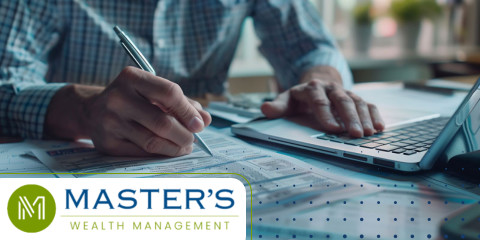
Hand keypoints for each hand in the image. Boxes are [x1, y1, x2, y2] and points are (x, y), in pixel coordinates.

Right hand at [46, 66, 210, 156]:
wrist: (91, 110)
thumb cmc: (132, 99)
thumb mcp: (153, 92)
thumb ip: (181, 103)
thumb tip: (205, 120)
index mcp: (132, 78)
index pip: (169, 93)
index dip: (188, 111)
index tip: (200, 124)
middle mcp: (118, 98)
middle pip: (162, 122)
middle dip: (185, 134)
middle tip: (193, 140)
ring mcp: (110, 122)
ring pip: (153, 141)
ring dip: (175, 147)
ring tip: (184, 146)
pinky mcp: (106, 144)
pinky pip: (141, 153)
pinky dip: (160, 154)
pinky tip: (168, 151)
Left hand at [261, 79, 383, 137]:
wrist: (315, 85)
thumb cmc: (298, 99)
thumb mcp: (286, 101)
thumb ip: (277, 106)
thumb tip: (264, 109)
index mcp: (313, 88)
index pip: (319, 101)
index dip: (326, 114)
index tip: (333, 129)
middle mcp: (331, 88)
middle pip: (342, 101)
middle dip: (350, 118)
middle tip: (356, 134)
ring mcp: (345, 93)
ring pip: (358, 103)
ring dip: (365, 118)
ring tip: (370, 134)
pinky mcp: (355, 98)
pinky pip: (368, 105)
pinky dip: (375, 115)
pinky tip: (380, 128)